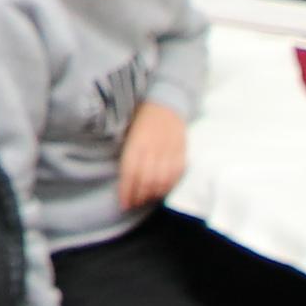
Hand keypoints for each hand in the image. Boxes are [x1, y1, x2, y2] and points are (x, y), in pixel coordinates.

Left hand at [114, 96, 189, 215]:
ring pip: (162, 179)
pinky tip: (162, 189)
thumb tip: (124, 179)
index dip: (126, 191)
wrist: (167, 101)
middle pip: (146, 180)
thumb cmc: (143, 117)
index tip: (123, 203)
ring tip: (147, 199)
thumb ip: (128, 153)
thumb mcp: (128, 132)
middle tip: (134, 203)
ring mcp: (169, 150)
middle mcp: (153, 148)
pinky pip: (177, 173)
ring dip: (154, 193)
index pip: (130, 173)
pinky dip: (169, 185)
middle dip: (139, 196)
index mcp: (136, 143)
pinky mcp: (182, 150)